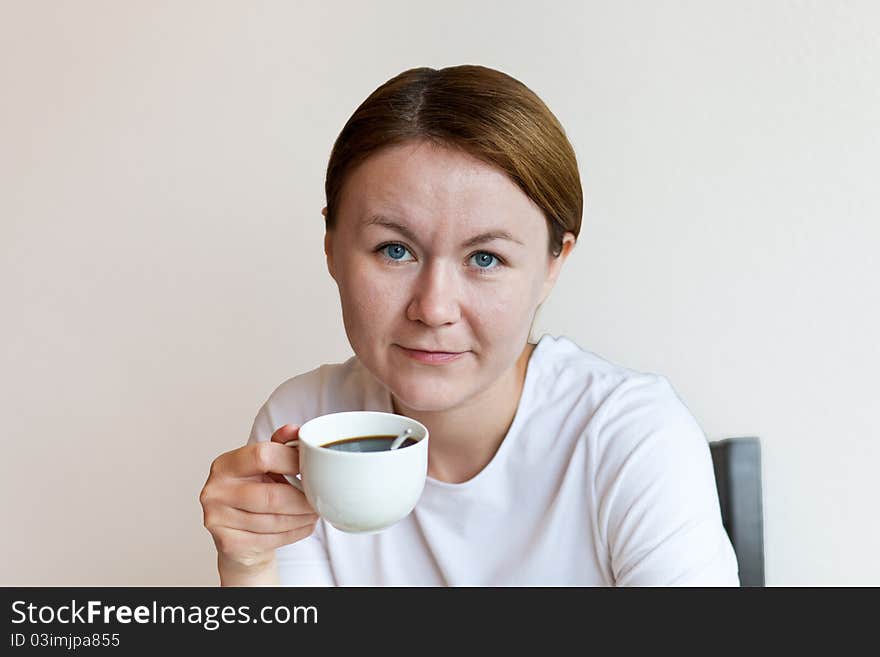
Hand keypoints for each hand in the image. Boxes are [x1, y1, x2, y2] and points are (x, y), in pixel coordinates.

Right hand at [200, 424, 317, 577]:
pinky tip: (304, 525)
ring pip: (274, 520)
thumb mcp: (265, 465)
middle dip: (302, 499)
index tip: (311, 466)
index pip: (261, 455)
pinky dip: (295, 533)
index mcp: (225, 464)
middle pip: (271, 495)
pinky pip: (272, 539)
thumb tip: (296, 430)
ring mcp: (218, 519)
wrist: (239, 535)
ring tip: (315, 511)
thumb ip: (280, 445)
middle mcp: (215, 491)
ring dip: (302, 517)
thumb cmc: (256, 492)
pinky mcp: (229, 544)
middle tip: (320, 498)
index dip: (292, 460)